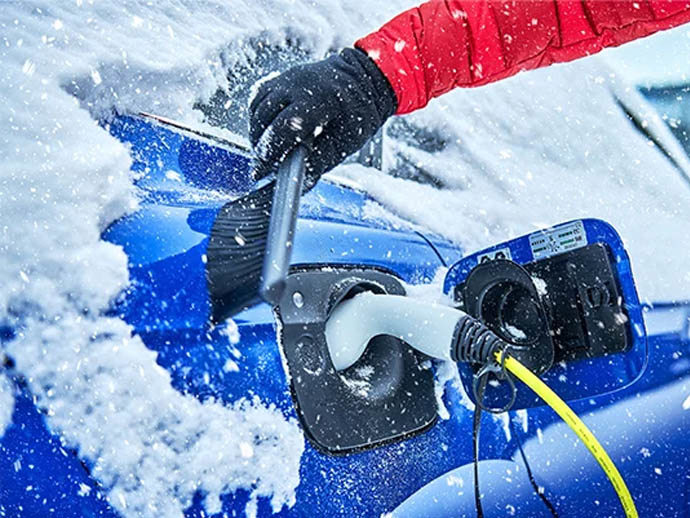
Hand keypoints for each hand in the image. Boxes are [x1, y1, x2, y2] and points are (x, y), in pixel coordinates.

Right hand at [249, 47, 396, 187]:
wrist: (363, 79)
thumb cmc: (358, 113)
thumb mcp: (345, 142)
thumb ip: (319, 161)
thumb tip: (297, 182)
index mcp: (320, 99)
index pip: (283, 126)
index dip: (270, 150)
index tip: (263, 169)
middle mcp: (299, 83)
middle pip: (264, 116)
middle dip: (259, 144)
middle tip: (262, 165)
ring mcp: (288, 77)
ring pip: (257, 106)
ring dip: (256, 131)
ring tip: (264, 150)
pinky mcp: (282, 77)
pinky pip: (259, 98)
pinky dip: (258, 117)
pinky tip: (266, 132)